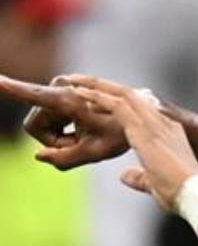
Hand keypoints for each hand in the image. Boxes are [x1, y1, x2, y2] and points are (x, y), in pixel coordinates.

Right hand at [0, 73, 129, 168]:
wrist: (135, 115)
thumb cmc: (119, 133)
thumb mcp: (95, 152)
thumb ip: (65, 159)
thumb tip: (38, 156)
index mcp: (69, 101)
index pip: (34, 97)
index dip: (13, 90)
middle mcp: (60, 88)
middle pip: (37, 127)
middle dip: (56, 141)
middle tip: (83, 143)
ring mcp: (59, 86)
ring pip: (42, 124)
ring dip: (61, 135)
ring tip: (86, 134)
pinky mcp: (59, 89)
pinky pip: (49, 118)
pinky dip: (64, 128)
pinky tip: (83, 126)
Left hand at [69, 76, 197, 211]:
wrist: (196, 194)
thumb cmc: (182, 194)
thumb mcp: (155, 183)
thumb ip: (139, 177)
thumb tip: (124, 176)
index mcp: (169, 134)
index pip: (141, 110)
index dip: (118, 103)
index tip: (99, 100)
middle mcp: (162, 123)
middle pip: (130, 95)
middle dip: (104, 86)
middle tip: (80, 81)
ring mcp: (154, 123)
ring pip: (122, 94)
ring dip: (96, 86)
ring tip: (74, 81)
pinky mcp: (144, 129)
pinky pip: (116, 105)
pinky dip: (96, 97)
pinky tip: (78, 94)